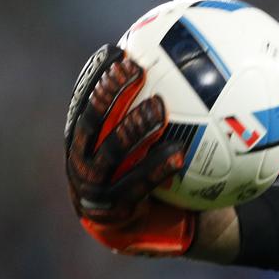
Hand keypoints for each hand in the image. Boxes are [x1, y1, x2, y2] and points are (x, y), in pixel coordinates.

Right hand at [65, 44, 195, 255]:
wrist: (173, 228)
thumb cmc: (168, 177)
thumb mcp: (165, 141)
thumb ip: (168, 111)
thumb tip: (195, 66)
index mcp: (87, 141)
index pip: (86, 100)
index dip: (97, 76)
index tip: (118, 51)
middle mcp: (83, 161)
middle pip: (91, 121)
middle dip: (109, 94)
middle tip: (136, 71)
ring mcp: (95, 189)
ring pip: (111, 153)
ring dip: (134, 128)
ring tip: (159, 108)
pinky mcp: (115, 212)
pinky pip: (137, 186)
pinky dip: (156, 168)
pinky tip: (178, 154)